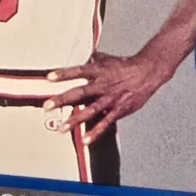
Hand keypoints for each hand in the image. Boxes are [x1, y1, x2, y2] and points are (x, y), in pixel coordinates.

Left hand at [43, 51, 175, 144]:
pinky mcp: (118, 110)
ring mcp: (109, 99)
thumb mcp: (108, 59)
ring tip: (61, 127)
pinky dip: (95, 132)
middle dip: (62, 100)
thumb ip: (95, 60)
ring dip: (74, 120)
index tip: (49, 78)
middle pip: (79, 93)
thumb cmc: (127, 66)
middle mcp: (102, 85)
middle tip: (47, 105)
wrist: (148, 72)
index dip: (63, 74)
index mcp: (98, 71)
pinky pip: (105, 123)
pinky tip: (85, 139)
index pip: (78, 71)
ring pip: (89, 111)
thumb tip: (87, 55)